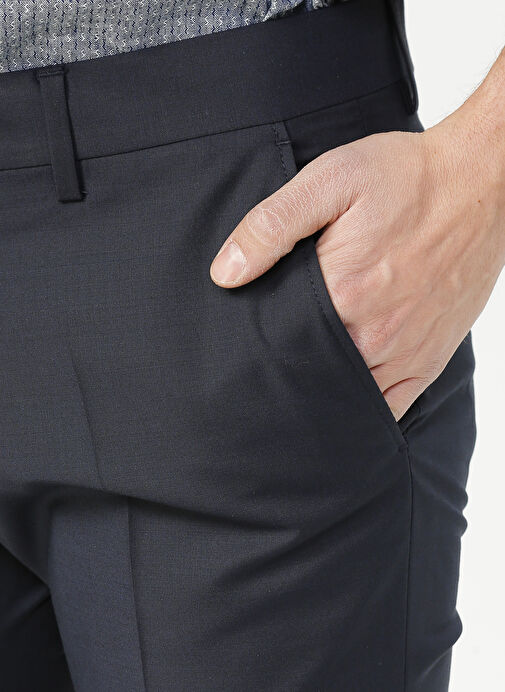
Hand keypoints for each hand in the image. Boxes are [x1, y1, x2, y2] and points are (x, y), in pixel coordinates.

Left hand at [210, 107, 504, 420]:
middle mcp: (374, 331)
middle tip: (262, 369)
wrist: (480, 182)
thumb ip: (273, 225)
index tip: (241, 346)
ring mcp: (405, 351)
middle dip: (283, 373)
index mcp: (342, 290)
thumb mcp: (329, 180)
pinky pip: (390, 407)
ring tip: (296, 386)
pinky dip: (361, 412)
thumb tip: (225, 273)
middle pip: (308, 373)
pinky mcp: (429, 359)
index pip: (277, 341)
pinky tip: (340, 403)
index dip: (254, 347)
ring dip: (318, 394)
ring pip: (345, 397)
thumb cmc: (405, 177)